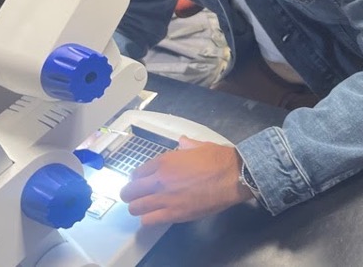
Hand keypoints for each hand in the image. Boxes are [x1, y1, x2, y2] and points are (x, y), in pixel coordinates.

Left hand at [120, 137, 252, 224]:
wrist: (232, 176)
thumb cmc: (218, 158)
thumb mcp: (200, 145)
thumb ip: (186, 144)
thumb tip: (182, 141)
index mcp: (164, 161)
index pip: (136, 173)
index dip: (137, 179)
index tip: (142, 182)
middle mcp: (159, 180)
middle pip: (129, 191)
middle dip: (131, 194)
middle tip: (138, 196)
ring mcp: (165, 198)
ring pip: (135, 208)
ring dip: (138, 208)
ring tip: (146, 207)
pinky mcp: (173, 214)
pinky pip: (148, 221)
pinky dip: (149, 219)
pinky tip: (156, 216)